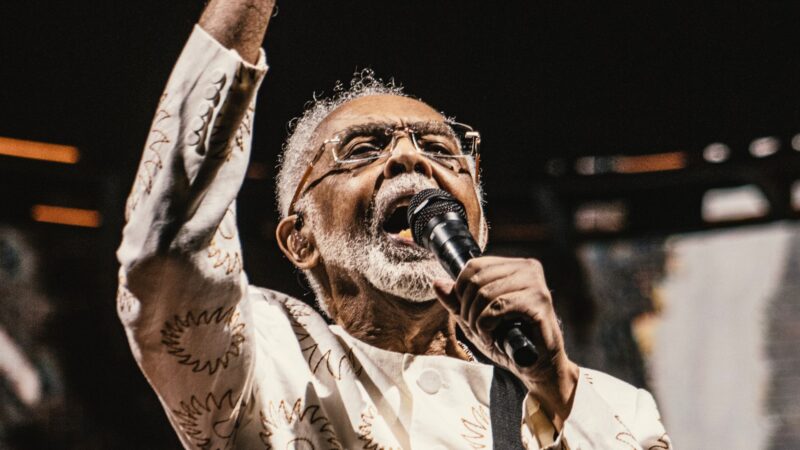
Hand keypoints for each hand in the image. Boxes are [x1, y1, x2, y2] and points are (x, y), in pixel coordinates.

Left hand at [433, 256, 578, 427]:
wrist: (537, 367)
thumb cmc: (509, 341)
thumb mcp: (474, 319)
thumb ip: (456, 301)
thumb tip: (437, 283)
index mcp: (515, 266)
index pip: (474, 265)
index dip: (461, 290)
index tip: (466, 312)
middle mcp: (528, 269)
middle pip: (477, 279)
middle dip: (467, 308)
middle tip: (475, 328)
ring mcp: (536, 285)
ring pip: (486, 294)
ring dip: (476, 320)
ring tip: (484, 335)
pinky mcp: (539, 304)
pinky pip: (497, 309)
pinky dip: (487, 327)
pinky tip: (493, 338)